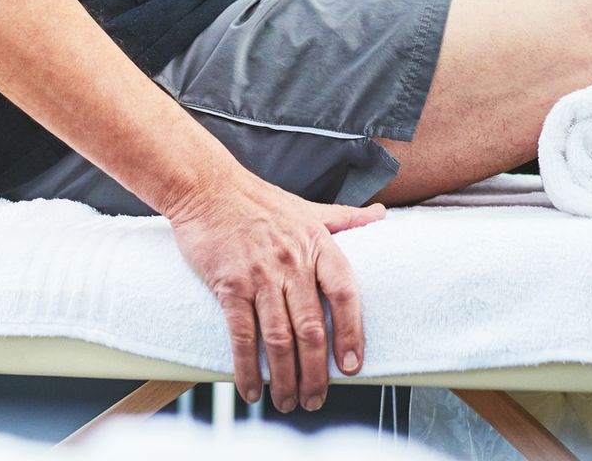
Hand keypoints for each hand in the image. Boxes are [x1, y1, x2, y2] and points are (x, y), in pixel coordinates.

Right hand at [168, 171, 383, 410]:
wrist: (208, 188)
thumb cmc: (260, 200)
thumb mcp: (310, 207)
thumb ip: (347, 218)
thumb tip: (383, 215)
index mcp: (317, 244)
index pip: (344, 294)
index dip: (351, 332)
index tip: (352, 366)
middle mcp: (292, 261)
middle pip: (311, 327)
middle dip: (315, 372)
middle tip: (316, 398)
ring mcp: (260, 274)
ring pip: (279, 338)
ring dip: (284, 378)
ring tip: (288, 402)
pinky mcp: (229, 285)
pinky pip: (242, 335)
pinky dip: (246, 368)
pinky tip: (250, 390)